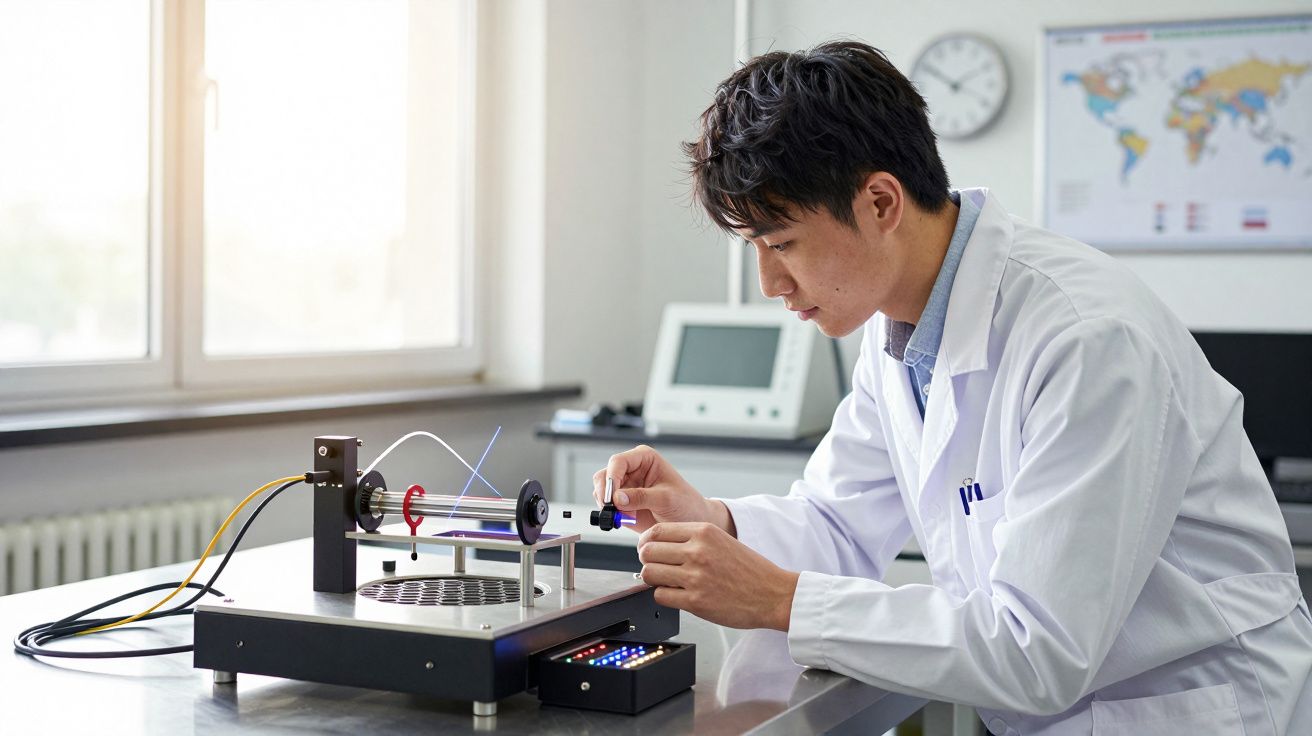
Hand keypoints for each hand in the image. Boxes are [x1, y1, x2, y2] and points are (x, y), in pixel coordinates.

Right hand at [592, 445, 734, 533]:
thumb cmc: (685, 503)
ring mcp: (625, 486)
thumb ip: (642, 497)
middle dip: (605, 493)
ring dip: (607, 505)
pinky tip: (625, 519)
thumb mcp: (666, 499)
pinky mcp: (622, 502)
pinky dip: (610, 514)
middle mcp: (632, 469)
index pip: (618, 462)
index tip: (612, 496)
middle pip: (605, 475)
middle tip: (610, 509)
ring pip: (601, 491)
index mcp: (644, 458)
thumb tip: (618, 498)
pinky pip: (606, 506)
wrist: (690, 521)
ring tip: (623, 516)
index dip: (612, 477)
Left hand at [638, 522, 799, 630]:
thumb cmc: (750, 570)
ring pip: (649, 573)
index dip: (646, 542)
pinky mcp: (695, 601)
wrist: (773, 594)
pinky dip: (664, 596)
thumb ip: (692, 539)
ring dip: (654, 580)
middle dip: (647, 561)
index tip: (647, 550)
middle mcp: (697, 551)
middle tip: (655, 567)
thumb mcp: (721, 540)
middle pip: (648, 552)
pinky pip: (660, 595)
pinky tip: (677, 595)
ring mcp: (695, 576)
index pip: (656, 531)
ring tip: (667, 582)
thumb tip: (659, 544)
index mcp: (704, 532)